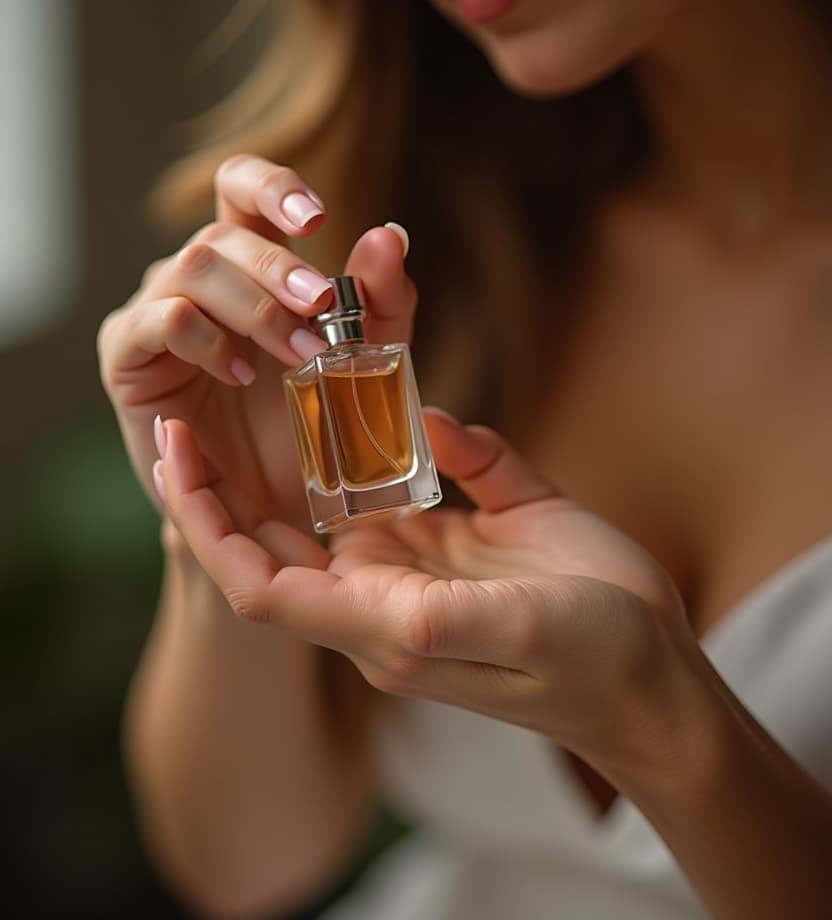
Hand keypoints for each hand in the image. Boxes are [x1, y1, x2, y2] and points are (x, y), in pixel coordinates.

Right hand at [98, 154, 414, 529]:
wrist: (268, 501)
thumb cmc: (307, 423)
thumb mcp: (359, 363)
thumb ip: (378, 303)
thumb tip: (389, 235)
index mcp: (248, 263)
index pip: (242, 190)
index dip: (273, 188)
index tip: (317, 220)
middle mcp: (196, 276)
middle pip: (222, 232)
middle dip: (278, 266)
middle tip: (321, 304)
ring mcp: (155, 309)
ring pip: (192, 267)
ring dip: (253, 307)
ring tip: (298, 354)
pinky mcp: (126, 353)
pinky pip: (159, 320)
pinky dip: (206, 340)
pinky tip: (239, 373)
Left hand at [155, 407, 694, 765]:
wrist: (653, 679)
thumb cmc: (595, 663)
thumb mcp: (521, 633)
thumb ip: (444, 602)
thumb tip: (399, 522)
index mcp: (384, 625)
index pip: (261, 583)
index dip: (208, 526)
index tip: (174, 460)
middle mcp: (386, 595)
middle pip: (280, 542)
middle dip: (223, 487)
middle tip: (188, 416)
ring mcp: (421, 564)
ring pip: (340, 498)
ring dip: (300, 446)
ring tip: (267, 379)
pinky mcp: (460, 533)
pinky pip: (410, 474)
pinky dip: (384, 431)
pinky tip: (374, 389)